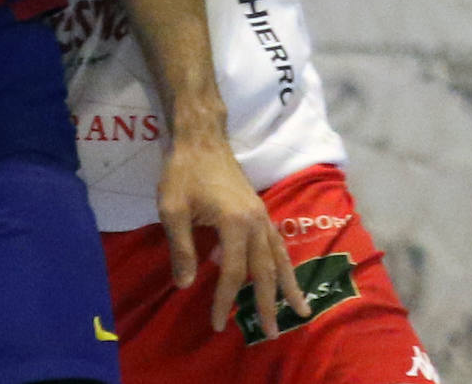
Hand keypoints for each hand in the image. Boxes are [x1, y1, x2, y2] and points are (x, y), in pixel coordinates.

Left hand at [157, 138, 309, 337]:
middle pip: (264, 271)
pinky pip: (278, 243)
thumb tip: (186, 285)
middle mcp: (256, 222)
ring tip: (300, 311)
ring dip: (288, 285)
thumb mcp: (172, 209)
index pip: (232, 272)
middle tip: (271, 332)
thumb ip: (181, 248)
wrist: (201, 138)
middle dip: (268, 303)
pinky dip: (284, 263)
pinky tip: (286, 275)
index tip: (217, 323)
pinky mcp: (261, 210)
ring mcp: (262, 215)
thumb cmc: (183, 171)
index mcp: (234, 223)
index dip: (224, 300)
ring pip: (279, 257)